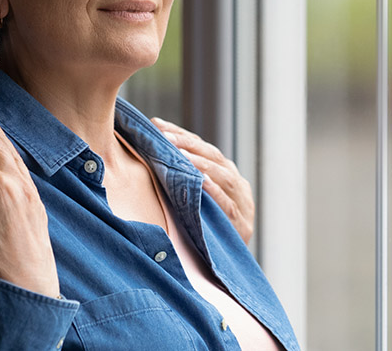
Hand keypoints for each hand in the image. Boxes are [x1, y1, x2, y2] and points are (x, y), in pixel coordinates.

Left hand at [153, 117, 254, 243]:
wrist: (224, 268)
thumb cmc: (203, 231)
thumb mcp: (194, 200)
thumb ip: (183, 179)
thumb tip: (149, 153)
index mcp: (226, 174)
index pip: (203, 147)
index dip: (181, 134)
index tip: (156, 124)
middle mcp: (237, 184)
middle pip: (213, 156)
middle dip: (187, 144)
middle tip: (163, 135)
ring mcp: (242, 204)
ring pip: (223, 176)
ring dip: (200, 163)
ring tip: (179, 154)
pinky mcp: (241, 225)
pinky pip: (228, 205)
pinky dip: (215, 192)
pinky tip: (200, 182)